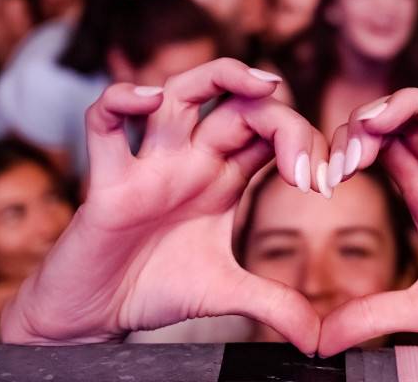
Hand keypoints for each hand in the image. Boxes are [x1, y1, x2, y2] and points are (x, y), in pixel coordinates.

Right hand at [0, 59, 326, 353]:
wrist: (95, 315)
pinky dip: (120, 101)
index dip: (301, 140)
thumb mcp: (225, 294)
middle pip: (234, 104)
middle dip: (276, 110)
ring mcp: (149, 164)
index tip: (322, 182)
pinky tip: (148, 102)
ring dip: (218, 77)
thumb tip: (319, 340)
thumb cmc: (154, 288)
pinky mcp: (107, 181)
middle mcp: (189, 160)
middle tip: (302, 148)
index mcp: (222, 177)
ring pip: (178, 92)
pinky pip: (104, 122)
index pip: (267, 132)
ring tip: (258, 83)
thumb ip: (274, 305)